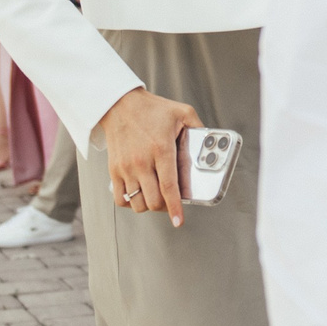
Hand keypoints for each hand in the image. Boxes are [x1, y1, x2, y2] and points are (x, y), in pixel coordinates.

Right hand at [99, 88, 203, 227]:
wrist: (120, 104)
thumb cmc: (152, 109)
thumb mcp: (182, 112)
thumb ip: (199, 127)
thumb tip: (212, 142)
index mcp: (161, 149)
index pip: (169, 186)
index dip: (175, 207)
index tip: (179, 221)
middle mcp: (141, 161)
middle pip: (153, 200)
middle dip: (165, 207)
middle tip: (170, 203)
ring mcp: (126, 167)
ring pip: (137, 203)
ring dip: (149, 206)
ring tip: (156, 198)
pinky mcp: (114, 170)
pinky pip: (120, 198)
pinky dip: (130, 203)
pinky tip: (139, 195)